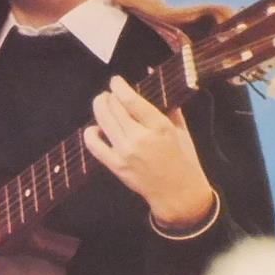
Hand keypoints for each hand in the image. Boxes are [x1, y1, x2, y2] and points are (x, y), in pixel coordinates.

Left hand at [82, 76, 216, 229]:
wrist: (178, 193)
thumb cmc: (183, 160)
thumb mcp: (181, 131)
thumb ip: (170, 108)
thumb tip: (160, 87)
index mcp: (159, 126)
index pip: (131, 100)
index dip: (119, 87)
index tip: (116, 81)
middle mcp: (140, 138)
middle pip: (114, 108)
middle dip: (108, 97)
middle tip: (109, 94)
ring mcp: (126, 153)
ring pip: (103, 122)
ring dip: (99, 108)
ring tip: (101, 104)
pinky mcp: (117, 166)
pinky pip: (95, 146)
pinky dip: (91, 134)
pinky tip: (94, 129)